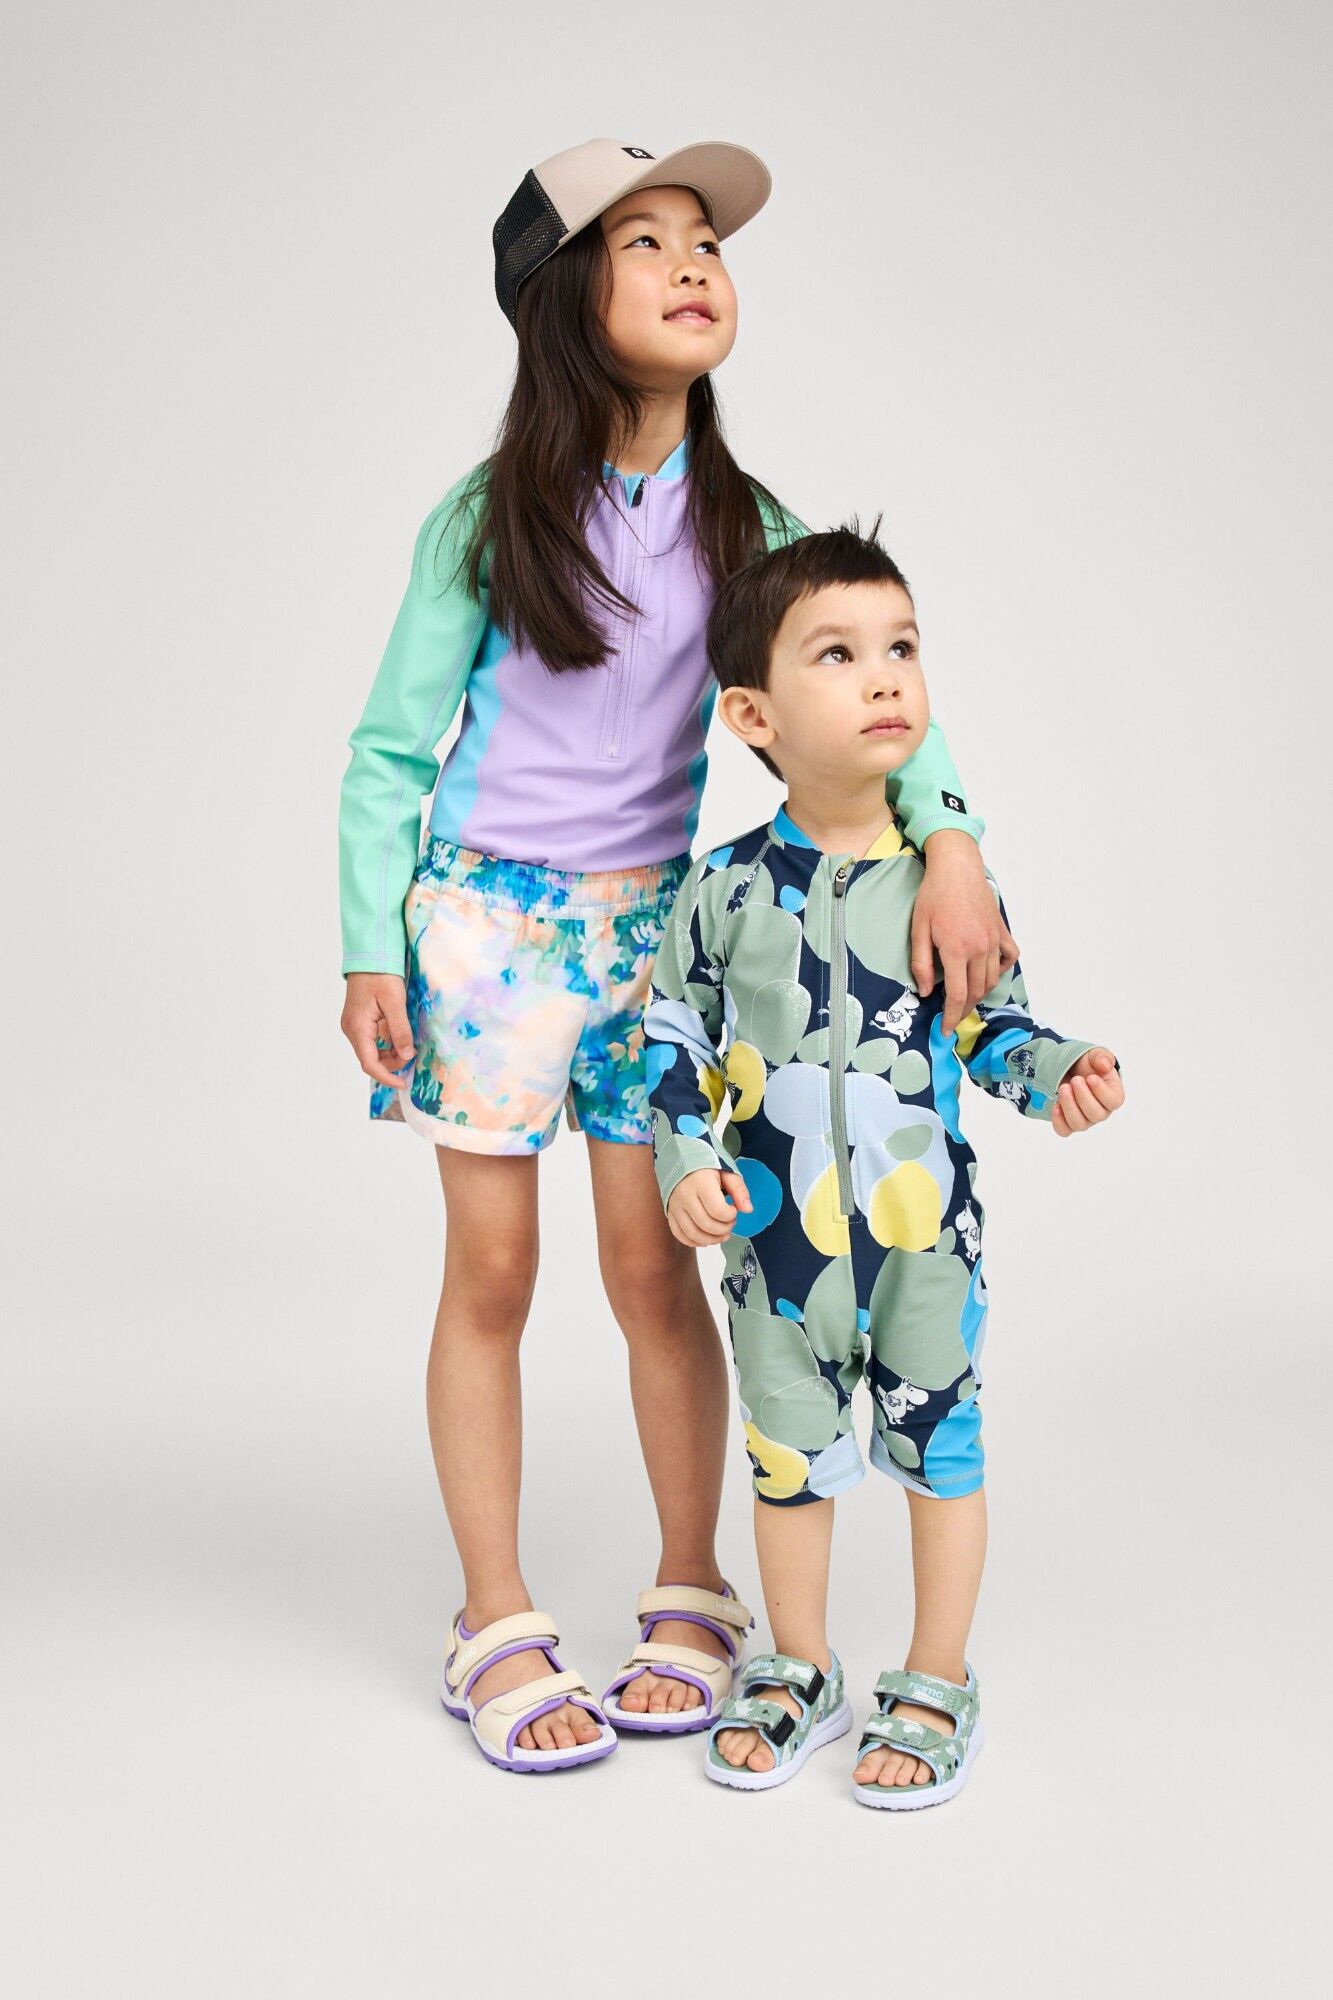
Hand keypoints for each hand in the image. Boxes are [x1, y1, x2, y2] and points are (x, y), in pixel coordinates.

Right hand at [342, 972, 414, 1088]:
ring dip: (390, 1051)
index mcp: (357, 1028)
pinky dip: (387, 1041)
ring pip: (372, 1049)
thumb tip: (406, 1056)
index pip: (369, 1064)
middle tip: (413, 1055)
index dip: (387, 1076)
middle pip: (371, 1058)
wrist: (369, 955)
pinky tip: (399, 1034)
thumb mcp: (395, 1002)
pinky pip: (373, 1039)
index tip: (403, 1083)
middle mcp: (351, 1029)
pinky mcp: (359, 1020)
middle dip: (392, 1062)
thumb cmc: (380, 975)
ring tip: (408, 1042)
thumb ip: (400, 1031)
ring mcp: (354, 1025)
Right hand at [666, 1168, 752, 1245]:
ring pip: (693, 1233)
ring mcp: (675, 1206)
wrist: (680, 1159)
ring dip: (712, 1240)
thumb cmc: (706, 1166)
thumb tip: (748, 1210)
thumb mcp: (727, 1172)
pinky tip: (706, 1240)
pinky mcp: (670, 1213)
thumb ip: (739, 1190)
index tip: (734, 1209)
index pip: (718, 1211)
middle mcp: (685, 1196)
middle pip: (706, 1225)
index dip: (731, 1215)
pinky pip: (679, 1234)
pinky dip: (693, 1242)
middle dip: (724, 1229)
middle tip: (730, 1222)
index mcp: (700, 1183)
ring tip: (722, 1235)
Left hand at [913, 831, 1018, 1034]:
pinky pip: (1009, 957)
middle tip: (951, 1014)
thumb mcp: (918, 929)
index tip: (946, 1029)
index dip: (952, 1016)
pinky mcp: (1001, 930)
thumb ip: (922, 964)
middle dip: (964, 1008)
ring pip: (992, 979)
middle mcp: (980, 948)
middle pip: (977, 991)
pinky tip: (987, 971)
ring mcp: (994, 940)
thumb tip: (926, 992)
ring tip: (965, 996)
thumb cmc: (934, 895)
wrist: (957, 867)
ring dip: (979, 992)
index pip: (958, 995)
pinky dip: (1000, 969)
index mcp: (957, 950)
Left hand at [1052, 1048, 1123, 1137]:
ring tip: (1063, 1088)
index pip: (1114, 1101)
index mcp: (1113, 1095)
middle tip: (1075, 1080)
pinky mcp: (1068, 1123)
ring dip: (1069, 1106)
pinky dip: (1058, 1120)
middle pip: (1096, 1115)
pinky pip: (1064, 1130)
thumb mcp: (1095, 1055)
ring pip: (1079, 1124)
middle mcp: (1101, 1111)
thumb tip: (1104, 1065)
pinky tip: (1055, 1105)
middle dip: (1083, 1097)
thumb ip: (1102, 1057)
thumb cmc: (1087, 1065)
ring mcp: (1085, 1120)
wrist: (1070, 1070)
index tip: (1091, 1078)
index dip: (1102, 1092)